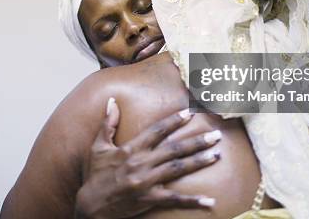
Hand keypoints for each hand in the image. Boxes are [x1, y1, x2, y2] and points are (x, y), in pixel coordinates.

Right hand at [75, 98, 220, 217]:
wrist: (91, 207)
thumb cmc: (95, 175)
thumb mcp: (98, 147)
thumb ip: (108, 123)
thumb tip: (112, 101)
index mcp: (131, 149)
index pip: (156, 131)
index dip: (173, 121)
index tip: (189, 113)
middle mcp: (142, 163)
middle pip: (174, 149)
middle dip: (196, 141)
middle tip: (216, 134)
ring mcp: (147, 183)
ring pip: (178, 169)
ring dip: (199, 161)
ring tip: (217, 154)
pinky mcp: (150, 200)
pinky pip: (175, 200)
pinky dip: (193, 201)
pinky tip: (210, 201)